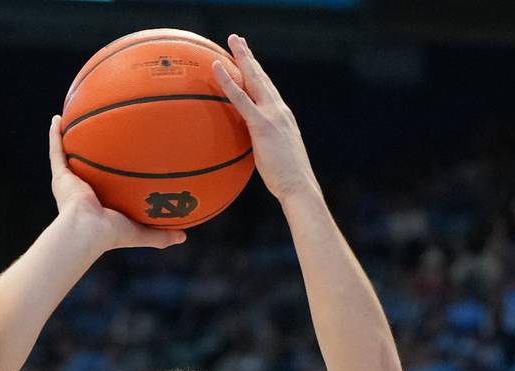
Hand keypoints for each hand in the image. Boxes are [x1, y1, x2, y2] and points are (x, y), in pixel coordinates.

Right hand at [48, 115, 186, 253]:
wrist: (87, 231)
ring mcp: (69, 182)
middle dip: (89, 152)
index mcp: (97, 203)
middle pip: (85, 166)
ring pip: (67, 156)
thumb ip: (161, 234)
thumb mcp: (141, 232)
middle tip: (98, 135)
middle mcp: (81, 190)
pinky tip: (57, 118)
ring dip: (68, 139)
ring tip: (71, 119)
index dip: (108, 174)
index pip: (104, 185)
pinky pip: (56, 151)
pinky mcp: (60, 177)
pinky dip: (55, 135)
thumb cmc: (111, 235)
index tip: (118, 160)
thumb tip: (184, 237)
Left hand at [212, 35, 321, 203]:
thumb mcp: (273, 156)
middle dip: (248, 57)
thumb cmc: (285, 179)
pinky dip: (228, 81)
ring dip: (242, 58)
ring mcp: (272, 115)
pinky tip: (216, 67)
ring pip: (254, 80)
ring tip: (232, 41)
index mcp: (282, 116)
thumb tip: (250, 148)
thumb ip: (263, 145)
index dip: (257, 71)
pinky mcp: (262, 124)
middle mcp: (279, 109)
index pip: (267, 88)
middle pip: (261, 77)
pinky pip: (240, 98)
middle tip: (237, 40)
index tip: (249, 59)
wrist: (298, 187)